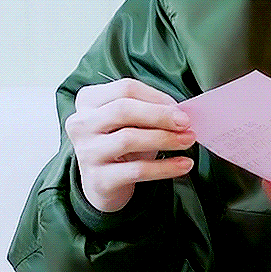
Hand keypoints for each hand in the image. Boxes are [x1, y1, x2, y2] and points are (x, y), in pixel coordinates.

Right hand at [65, 78, 195, 211]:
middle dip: (160, 115)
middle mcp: (81, 124)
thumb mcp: (133, 120)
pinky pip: (137, 170)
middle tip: (186, 122)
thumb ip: (151, 109)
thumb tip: (181, 112)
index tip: (179, 107)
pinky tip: (184, 164)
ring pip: (128, 139)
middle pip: (123, 109)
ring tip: (188, 140)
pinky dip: (165, 167)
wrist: (105, 182)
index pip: (125, 88)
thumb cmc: (123, 141)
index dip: (156, 97)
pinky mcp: (97, 180)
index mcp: (89, 100)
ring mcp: (86, 152)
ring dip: (165, 139)